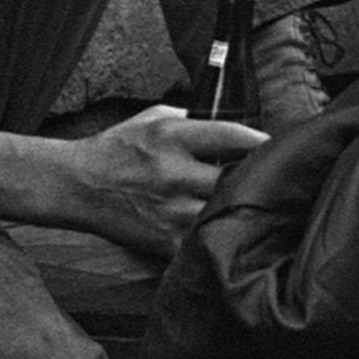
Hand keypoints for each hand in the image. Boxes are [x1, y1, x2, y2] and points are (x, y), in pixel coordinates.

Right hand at [66, 104, 265, 257]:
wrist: (78, 186)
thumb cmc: (119, 147)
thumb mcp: (153, 118)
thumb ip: (193, 120)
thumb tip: (234, 126)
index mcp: (173, 136)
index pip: (233, 136)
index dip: (263, 142)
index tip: (280, 147)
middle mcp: (174, 173)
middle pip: (236, 178)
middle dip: (257, 178)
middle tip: (275, 180)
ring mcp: (170, 210)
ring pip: (225, 212)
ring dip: (240, 210)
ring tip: (256, 207)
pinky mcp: (165, 241)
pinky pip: (205, 241)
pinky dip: (217, 236)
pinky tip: (226, 232)